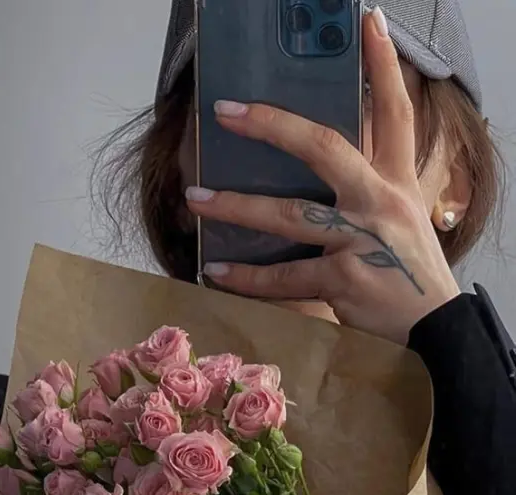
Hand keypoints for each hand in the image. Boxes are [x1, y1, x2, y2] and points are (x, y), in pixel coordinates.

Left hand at [186, 9, 459, 345]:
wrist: (436, 328)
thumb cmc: (408, 272)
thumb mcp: (399, 220)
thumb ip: (364, 191)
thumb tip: (311, 175)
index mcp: (395, 182)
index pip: (395, 113)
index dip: (383, 66)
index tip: (368, 22)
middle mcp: (379, 202)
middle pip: (325, 148)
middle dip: (273, 126)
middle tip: (227, 111)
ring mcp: (360, 241)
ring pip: (288, 215)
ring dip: (236, 207)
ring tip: (195, 199)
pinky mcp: (343, 281)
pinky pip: (283, 276)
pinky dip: (246, 277)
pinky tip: (215, 270)